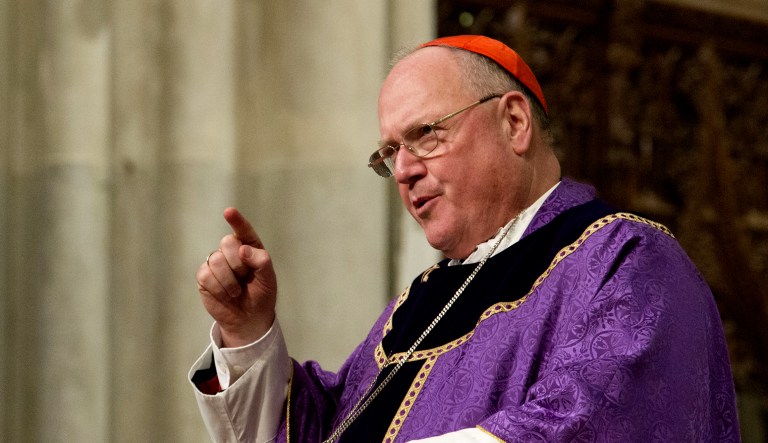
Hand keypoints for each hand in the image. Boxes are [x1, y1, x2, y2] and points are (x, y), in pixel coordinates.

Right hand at [196, 207, 276, 347]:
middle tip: (245, 278)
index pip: (244, 231)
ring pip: (216, 259)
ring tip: (236, 291)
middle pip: (227, 243)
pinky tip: (224, 295)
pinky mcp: (204, 276)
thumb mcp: (268, 279)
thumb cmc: (261, 295)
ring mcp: (216, 263)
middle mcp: (232, 252)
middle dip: (237, 263)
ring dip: (228, 279)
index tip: (229, 212)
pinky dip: (217, 288)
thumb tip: (243, 249)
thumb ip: (261, 261)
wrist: (248, 319)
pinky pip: (205, 274)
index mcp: (251, 248)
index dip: (236, 221)